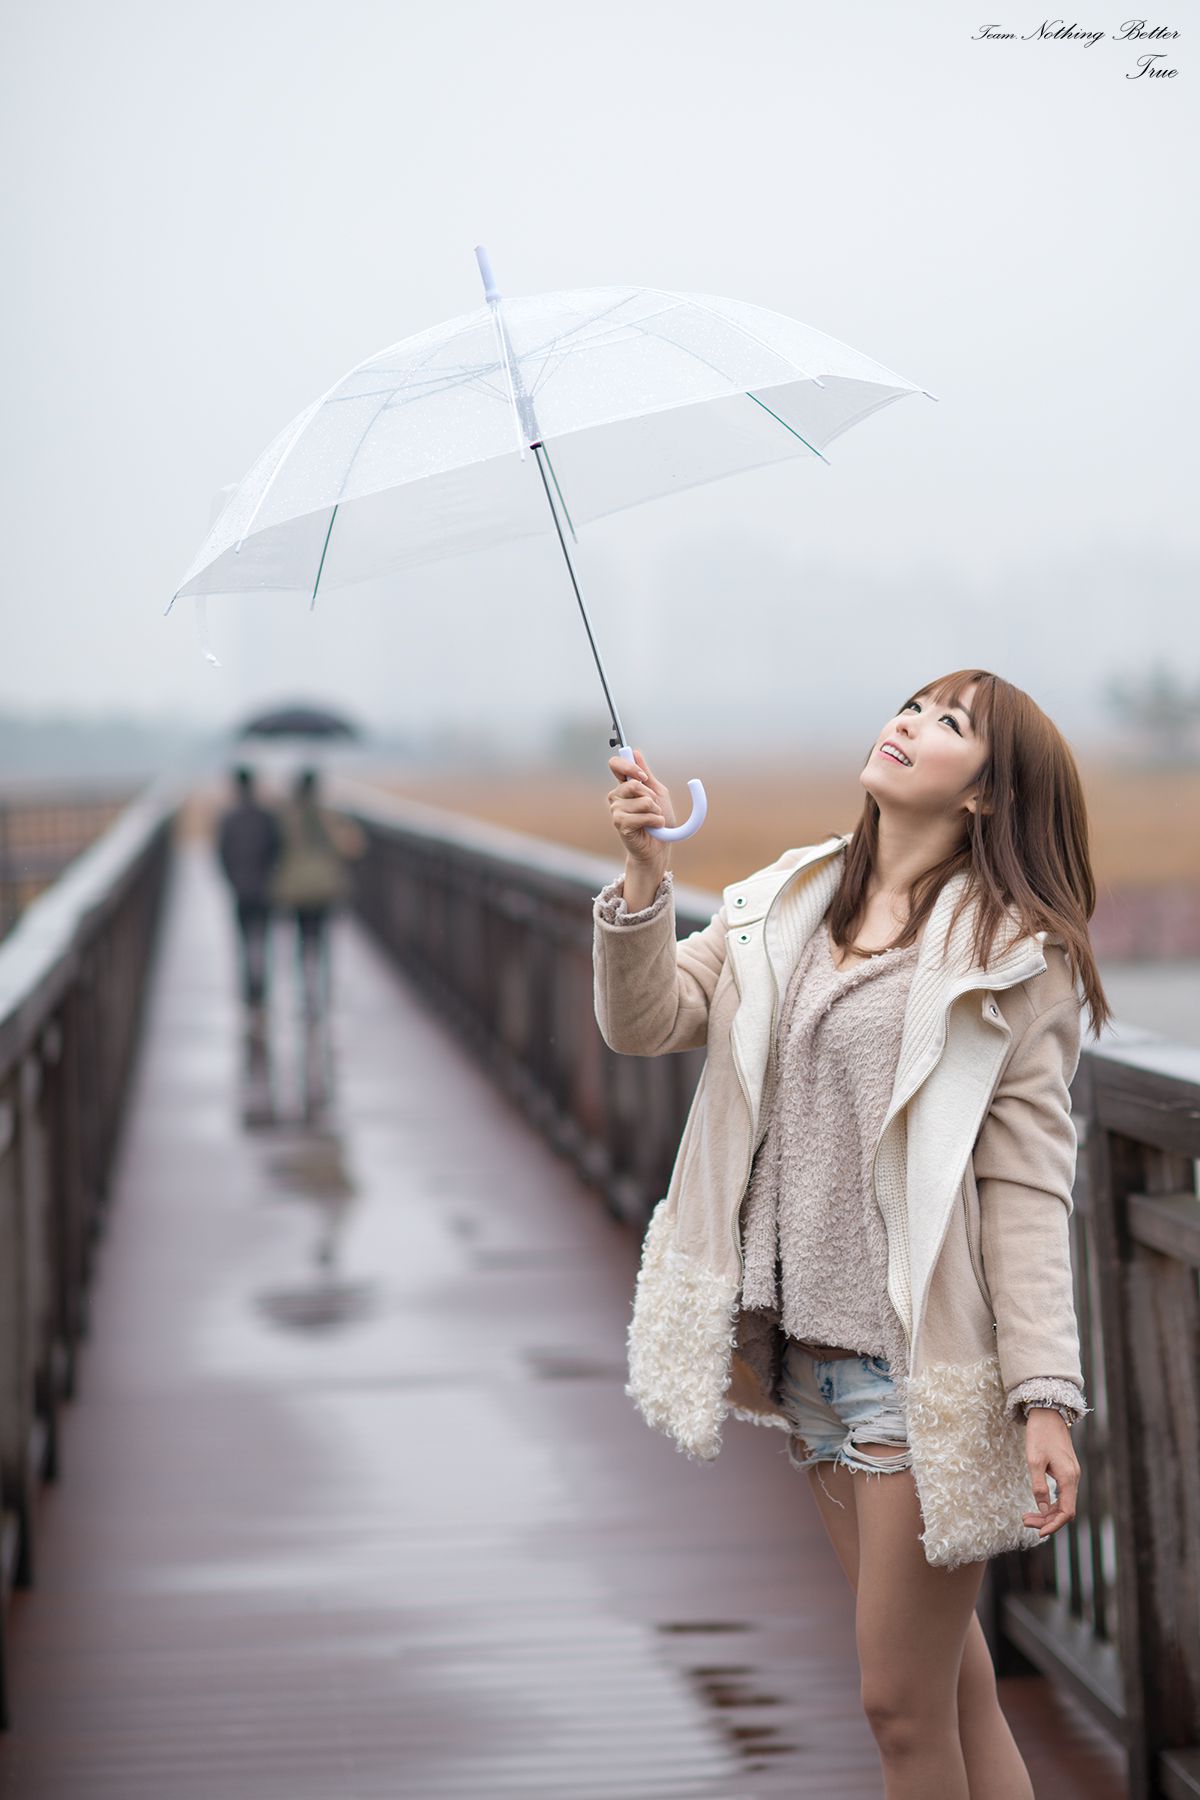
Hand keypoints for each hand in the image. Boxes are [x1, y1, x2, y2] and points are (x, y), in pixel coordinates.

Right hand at [606, 747, 675, 868]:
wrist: (660, 846)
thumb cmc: (658, 820)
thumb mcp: (657, 792)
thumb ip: (646, 774)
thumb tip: (636, 753)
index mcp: (624, 786)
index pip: (616, 765)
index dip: (629, 766)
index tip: (643, 776)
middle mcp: (616, 797)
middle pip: (634, 784)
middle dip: (651, 796)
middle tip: (653, 807)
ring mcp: (616, 811)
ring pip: (643, 801)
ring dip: (655, 811)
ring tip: (652, 819)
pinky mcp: (620, 824)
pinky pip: (643, 816)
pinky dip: (654, 821)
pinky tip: (652, 828)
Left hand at [1022, 1409, 1079, 1538]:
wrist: (1048, 1412)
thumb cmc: (1039, 1434)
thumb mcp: (1034, 1461)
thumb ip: (1039, 1486)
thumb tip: (1043, 1510)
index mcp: (1068, 1478)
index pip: (1066, 1512)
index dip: (1053, 1525)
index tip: (1038, 1533)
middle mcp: (1074, 1478)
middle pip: (1065, 1510)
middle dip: (1047, 1520)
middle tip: (1025, 1522)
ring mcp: (1072, 1475)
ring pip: (1063, 1503)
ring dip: (1048, 1513)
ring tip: (1027, 1517)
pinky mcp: (1067, 1471)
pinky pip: (1062, 1494)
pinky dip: (1051, 1503)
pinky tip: (1039, 1506)